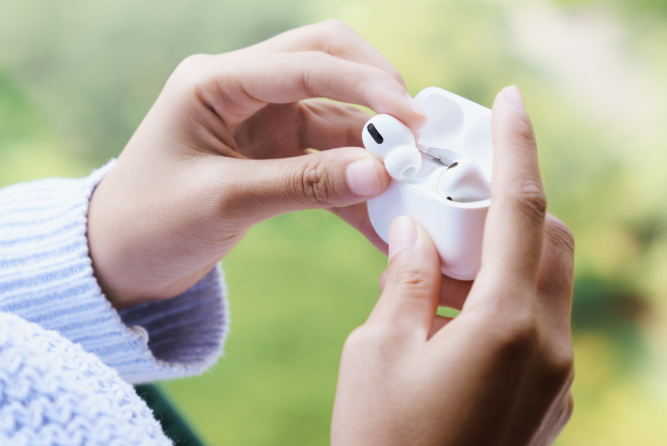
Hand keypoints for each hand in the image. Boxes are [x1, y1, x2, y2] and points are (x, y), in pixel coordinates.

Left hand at [87, 20, 426, 308]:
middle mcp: (244, 90)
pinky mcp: (275, 154)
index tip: (411, 120)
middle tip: (418, 133)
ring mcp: (263, 121)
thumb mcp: (225, 201)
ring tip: (410, 180)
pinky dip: (355, 182)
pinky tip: (381, 212)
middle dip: (378, 92)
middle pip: (328, 62)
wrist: (118, 259)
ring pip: (337, 114)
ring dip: (374, 145)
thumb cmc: (150, 222)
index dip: (366, 86)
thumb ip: (303, 184)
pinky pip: (328, 159)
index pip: (305, 62)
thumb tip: (381, 174)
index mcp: (216, 81)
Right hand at [331, 86, 574, 445]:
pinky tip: (458, 314)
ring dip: (506, 258)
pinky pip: (543, 325)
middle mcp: (550, 347)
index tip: (514, 103)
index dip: (518, 148)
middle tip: (458, 202)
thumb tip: (414, 232)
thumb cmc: (383, 442)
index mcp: (507, 326)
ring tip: (443, 266)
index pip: (522, 211)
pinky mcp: (551, 399)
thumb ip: (405, 279)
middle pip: (552, 242)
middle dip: (511, 207)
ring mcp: (558, 377)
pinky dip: (510, 299)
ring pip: (550, 284)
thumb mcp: (378, 350)